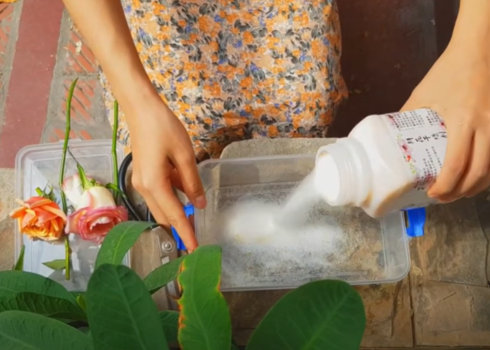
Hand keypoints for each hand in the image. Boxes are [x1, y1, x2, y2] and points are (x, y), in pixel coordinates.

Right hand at [128, 96, 205, 250]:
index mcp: (154, 185)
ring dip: (175, 216)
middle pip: (164, 215)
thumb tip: (198, 204)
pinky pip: (158, 194)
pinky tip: (185, 197)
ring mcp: (140, 182)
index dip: (185, 233)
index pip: (174, 216)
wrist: (141, 109)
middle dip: (179, 229)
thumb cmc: (164, 128)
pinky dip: (171, 199)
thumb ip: (192, 182)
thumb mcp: (184, 155)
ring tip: (192, 225)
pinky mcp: (142, 175)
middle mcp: (144, 188)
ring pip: (160, 206)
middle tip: (195, 242)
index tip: (194, 250)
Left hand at [401, 40, 489, 202]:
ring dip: (477, 185)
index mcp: (462, 121)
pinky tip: (477, 175)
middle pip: (479, 173)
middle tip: (444, 198)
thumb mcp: (421, 96)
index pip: (456, 165)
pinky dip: (488, 171)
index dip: (446, 186)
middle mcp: (486, 126)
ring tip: (459, 191)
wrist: (478, 50)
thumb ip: (407, 119)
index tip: (433, 193)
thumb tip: (395, 141)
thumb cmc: (447, 72)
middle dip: (461, 192)